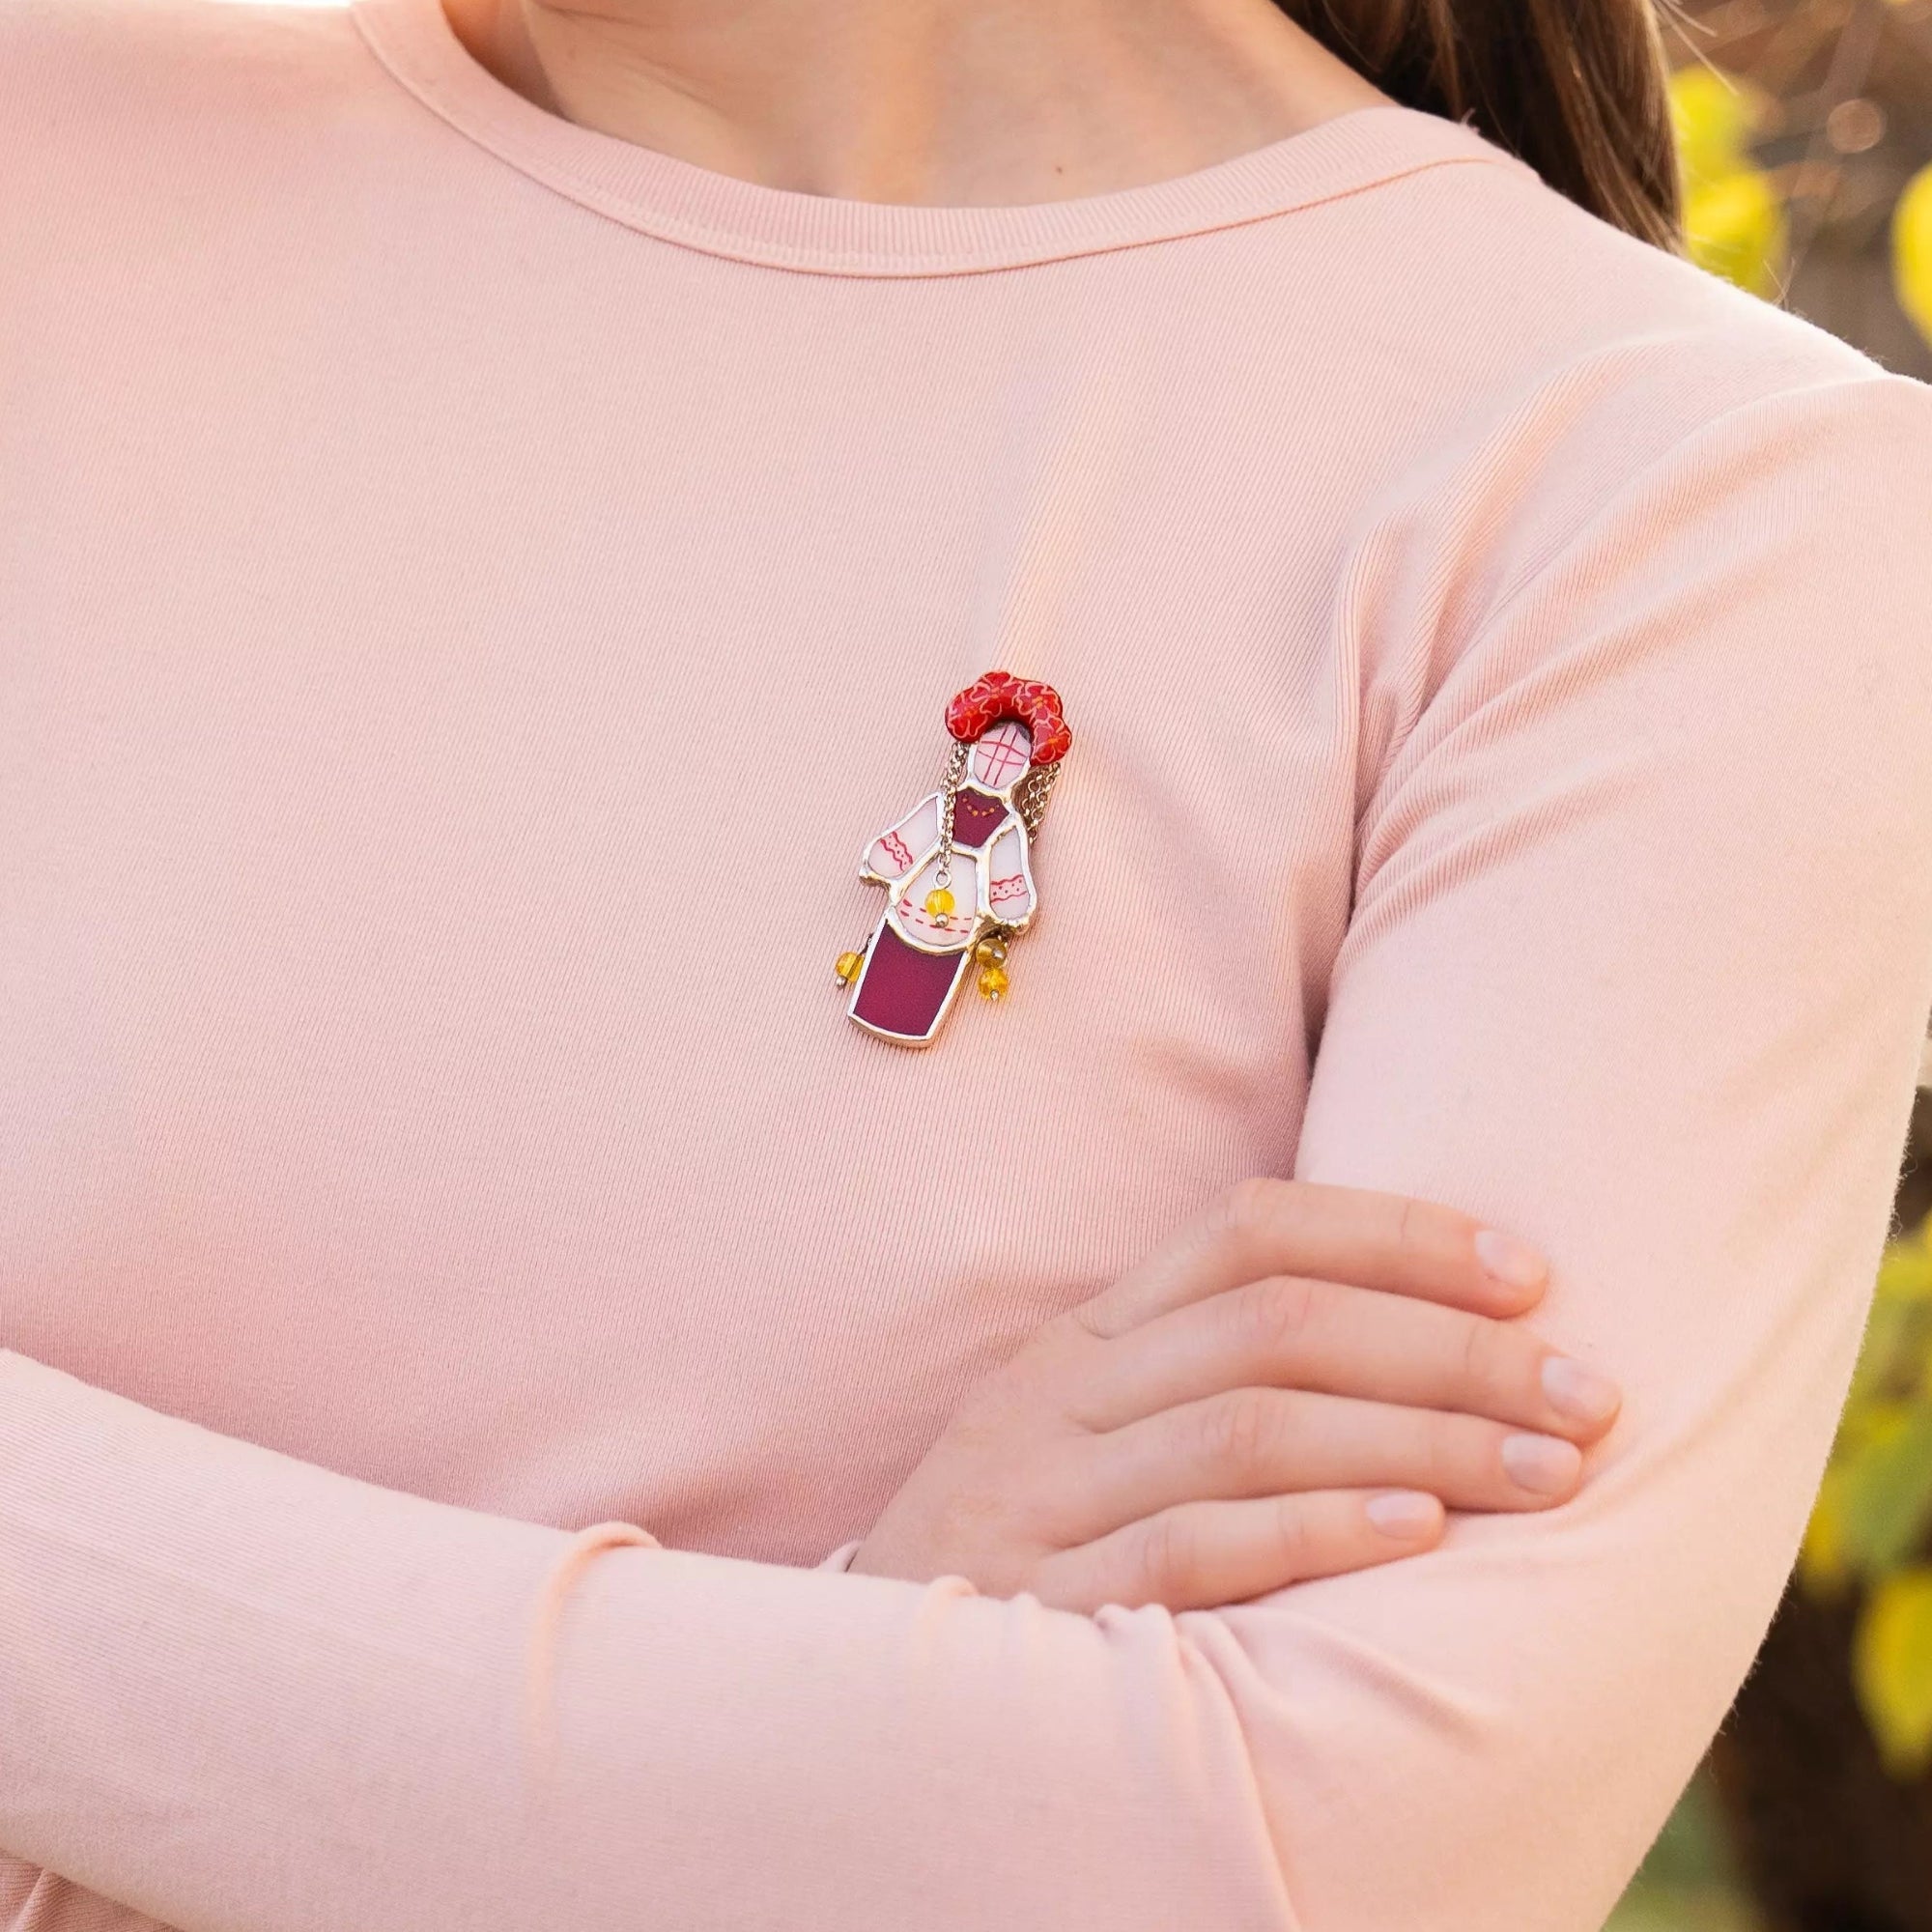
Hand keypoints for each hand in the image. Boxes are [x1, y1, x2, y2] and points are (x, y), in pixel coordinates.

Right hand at [850, 1178, 1620, 1612]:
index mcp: (1087, 1336)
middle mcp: (1065, 1394)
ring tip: (1550, 1469)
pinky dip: (1315, 1528)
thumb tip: (1419, 1345)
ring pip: (1252, 1425)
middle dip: (1451, 1349)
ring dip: (1420, 1439)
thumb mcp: (1090, 1435)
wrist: (864, 1684)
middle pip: (1278, 1323)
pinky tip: (1419, 1531)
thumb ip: (1211, 1381)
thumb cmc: (1025, 1547)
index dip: (1398, 1232)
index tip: (1531, 1271)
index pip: (1250, 1228)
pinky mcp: (1041, 1603)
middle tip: (1587, 1392)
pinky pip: (1193, 1546)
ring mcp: (1043, 1493)